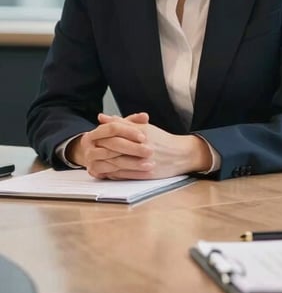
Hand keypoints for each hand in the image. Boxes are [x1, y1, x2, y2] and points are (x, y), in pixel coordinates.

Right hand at [69, 112, 153, 178]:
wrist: (97, 157)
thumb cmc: (112, 141)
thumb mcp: (121, 130)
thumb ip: (132, 122)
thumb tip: (144, 116)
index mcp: (95, 132)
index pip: (113, 128)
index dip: (129, 131)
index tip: (144, 137)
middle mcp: (90, 146)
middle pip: (113, 144)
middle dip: (133, 148)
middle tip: (150, 151)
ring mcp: (91, 160)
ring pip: (114, 161)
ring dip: (133, 164)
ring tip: (149, 165)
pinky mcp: (96, 173)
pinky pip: (115, 175)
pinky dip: (131, 174)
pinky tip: (144, 174)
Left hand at [73, 113, 211, 179]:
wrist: (182, 154)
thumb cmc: (163, 140)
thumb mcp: (145, 127)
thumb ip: (123, 122)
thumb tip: (102, 118)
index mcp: (142, 132)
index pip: (115, 131)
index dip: (101, 134)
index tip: (92, 135)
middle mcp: (143, 146)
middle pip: (113, 146)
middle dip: (99, 148)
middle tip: (88, 148)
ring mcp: (144, 161)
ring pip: (116, 162)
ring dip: (103, 162)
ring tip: (93, 161)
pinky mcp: (145, 174)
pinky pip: (123, 174)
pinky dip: (111, 172)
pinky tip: (104, 170)